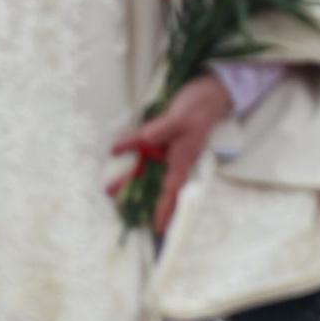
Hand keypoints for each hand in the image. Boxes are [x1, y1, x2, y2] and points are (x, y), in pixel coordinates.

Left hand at [107, 73, 231, 234]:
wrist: (209, 91)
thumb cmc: (198, 107)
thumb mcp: (178, 119)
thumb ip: (157, 131)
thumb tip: (139, 143)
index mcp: (181, 158)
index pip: (170, 189)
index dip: (164, 209)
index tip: (157, 229)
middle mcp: (174, 156)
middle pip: (154, 181)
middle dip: (138, 196)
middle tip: (117, 207)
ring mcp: (169, 147)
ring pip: (148, 167)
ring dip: (132, 177)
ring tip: (111, 188)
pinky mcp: (164, 136)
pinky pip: (147, 150)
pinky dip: (136, 155)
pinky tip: (121, 154)